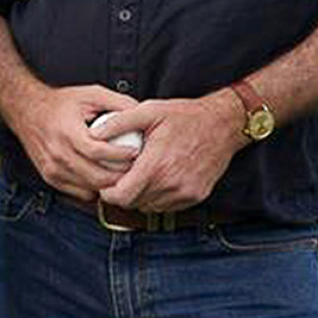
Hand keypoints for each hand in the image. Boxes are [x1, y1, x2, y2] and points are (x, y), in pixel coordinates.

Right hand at [8, 83, 139, 199]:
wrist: (27, 111)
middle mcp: (58, 154)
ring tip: (121, 171)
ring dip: (109, 184)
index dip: (120, 155)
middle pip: (96, 176)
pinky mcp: (51, 178)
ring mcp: (53, 169)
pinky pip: (80, 193)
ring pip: (90, 188)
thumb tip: (141, 111)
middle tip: (134, 167)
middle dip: (120, 174)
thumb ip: (117, 102)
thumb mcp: (91, 94)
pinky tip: (102, 175)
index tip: (135, 152)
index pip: (98, 152)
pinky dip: (95, 188)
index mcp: (67, 132)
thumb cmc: (60, 103)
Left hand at [96, 89, 244, 211]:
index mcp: (157, 164)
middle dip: (123, 194)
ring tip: (139, 177)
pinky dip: (159, 197)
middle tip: (121, 178)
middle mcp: (172, 184)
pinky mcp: (196, 196)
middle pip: (134, 204)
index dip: (109, 193)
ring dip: (141, 197)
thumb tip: (93, 133)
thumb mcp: (149, 110)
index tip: (106, 183)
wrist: (223, 124)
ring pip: (150, 207)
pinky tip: (158, 180)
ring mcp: (186, 193)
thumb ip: (119, 123)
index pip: (123, 196)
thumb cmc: (185, 116)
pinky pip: (168, 206)